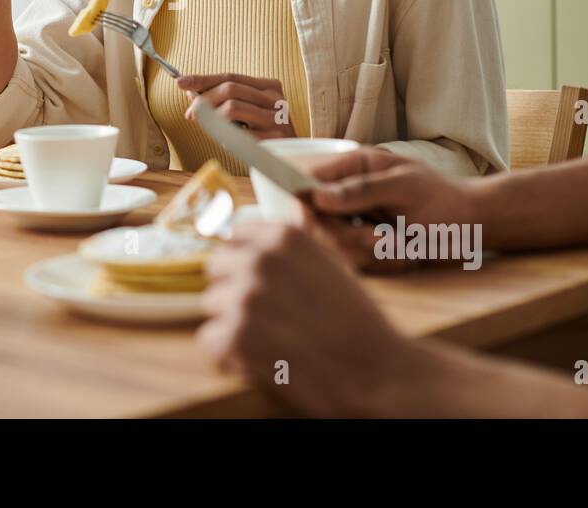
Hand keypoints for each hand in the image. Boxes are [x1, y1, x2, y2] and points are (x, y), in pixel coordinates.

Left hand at [177, 73, 295, 139]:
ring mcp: (276, 117)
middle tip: (190, 114)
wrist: (291, 159)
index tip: (180, 82)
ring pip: (232, 108)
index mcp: (269, 86)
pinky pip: (239, 134)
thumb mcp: (245, 111)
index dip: (203, 78)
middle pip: (230, 89)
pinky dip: (226, 137)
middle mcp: (275, 98)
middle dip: (204, 100)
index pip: (230, 76)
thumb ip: (222, 99)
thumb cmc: (263, 133)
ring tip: (211, 128)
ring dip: (213, 119)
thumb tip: (190, 90)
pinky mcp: (273, 138)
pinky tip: (228, 141)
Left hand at [197, 220, 419, 416]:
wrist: (377, 370)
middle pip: (216, 268)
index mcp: (283, 236)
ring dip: (231, 323)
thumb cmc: (356, 319)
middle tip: (264, 317)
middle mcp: (260, 258)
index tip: (259, 283)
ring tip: (267, 339)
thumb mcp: (330, 263)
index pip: (235, 236)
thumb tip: (274, 217)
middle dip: (233, 291)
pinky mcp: (237, 335)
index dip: (244, 262)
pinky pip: (210, 339)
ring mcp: (246, 296)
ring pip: (210, 305)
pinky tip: (257, 359)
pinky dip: (229, 354)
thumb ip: (295, 243)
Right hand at [299, 147, 479, 273]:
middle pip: (318, 220)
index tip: (310, 219)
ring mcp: (353, 221)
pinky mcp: (362, 246)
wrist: (470, 227)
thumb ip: (362, 190)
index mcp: (353, 166)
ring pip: (336, 245)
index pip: (310, 180)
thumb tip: (319, 195)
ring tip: (403, 244)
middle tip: (387, 238)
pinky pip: (356, 261)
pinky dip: (382, 262)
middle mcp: (347, 193)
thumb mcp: (405, 187)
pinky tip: (405, 253)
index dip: (304, 201)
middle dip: (351, 236)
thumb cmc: (443, 198)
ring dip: (372, 251)